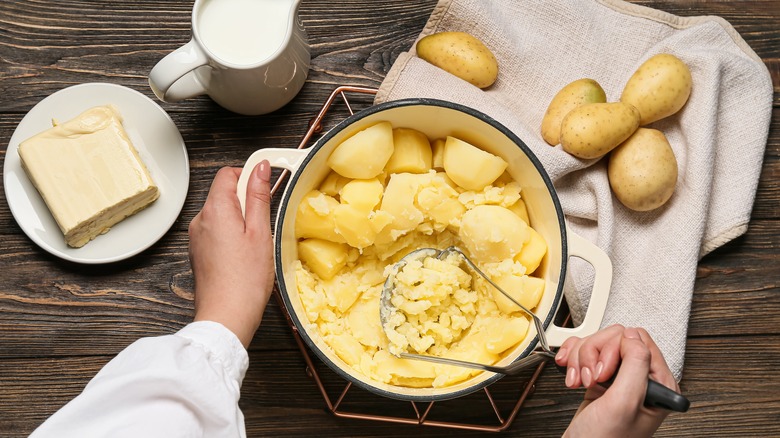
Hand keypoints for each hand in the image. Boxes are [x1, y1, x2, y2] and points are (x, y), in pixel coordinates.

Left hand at [188, 162, 274, 346]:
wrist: (226, 317)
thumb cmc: (245, 280)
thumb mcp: (261, 232)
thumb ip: (259, 196)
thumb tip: (260, 169)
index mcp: (215, 210)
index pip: (227, 174)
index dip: (248, 175)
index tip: (267, 184)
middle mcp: (200, 220)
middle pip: (224, 193)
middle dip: (246, 200)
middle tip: (265, 222)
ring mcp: (197, 237)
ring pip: (222, 214)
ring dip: (240, 219)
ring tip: (256, 242)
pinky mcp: (199, 252)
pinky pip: (217, 231)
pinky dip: (232, 234)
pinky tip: (245, 254)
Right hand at [555, 325, 678, 437]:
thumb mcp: (623, 402)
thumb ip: (635, 364)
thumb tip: (632, 335)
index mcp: (659, 383)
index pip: (638, 340)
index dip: (615, 350)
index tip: (604, 373)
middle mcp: (641, 378)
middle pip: (615, 338)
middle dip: (594, 355)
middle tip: (591, 379)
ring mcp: (620, 378)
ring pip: (597, 344)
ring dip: (581, 359)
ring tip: (579, 381)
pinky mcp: (601, 378)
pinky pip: (585, 352)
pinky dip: (574, 359)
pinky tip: (571, 374)